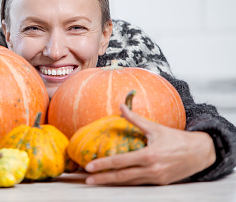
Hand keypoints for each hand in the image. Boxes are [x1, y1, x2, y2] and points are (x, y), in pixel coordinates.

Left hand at [84, 103, 216, 185]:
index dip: (104, 164)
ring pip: (129, 182)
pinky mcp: (160, 183)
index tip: (89, 166)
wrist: (200, 152)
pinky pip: (139, 183)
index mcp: (148, 156)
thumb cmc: (175, 138)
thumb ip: (135, 118)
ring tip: (96, 181)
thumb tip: (120, 105)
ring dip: (112, 183)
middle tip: (87, 179)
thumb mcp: (155, 127)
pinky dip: (126, 183)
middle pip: (122, 177)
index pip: (120, 162)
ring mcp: (156, 178)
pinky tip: (114, 181)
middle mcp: (151, 170)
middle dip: (103, 179)